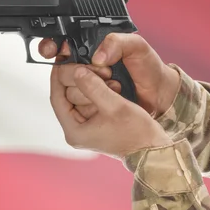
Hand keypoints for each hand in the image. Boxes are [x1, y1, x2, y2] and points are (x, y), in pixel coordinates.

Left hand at [50, 63, 171, 158]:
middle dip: (78, 78)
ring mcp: (86, 127)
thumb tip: (76, 71)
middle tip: (91, 65)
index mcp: (74, 131)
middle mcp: (76, 131)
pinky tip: (107, 82)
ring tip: (105, 74)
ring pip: (79, 96)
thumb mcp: (114, 106)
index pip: (57, 98)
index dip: (58, 77)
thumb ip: (94, 87)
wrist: (152, 148)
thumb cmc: (136, 133)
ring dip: (90, 82)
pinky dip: (97, 89)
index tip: (62, 60)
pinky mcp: (96, 123)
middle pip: (67, 96)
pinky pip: (90, 100)